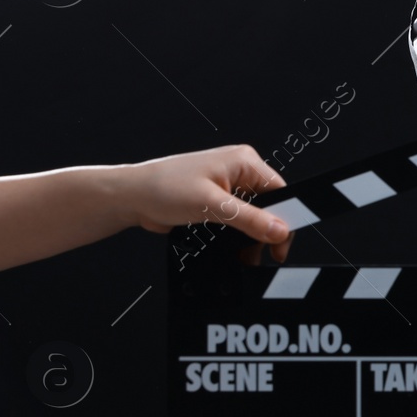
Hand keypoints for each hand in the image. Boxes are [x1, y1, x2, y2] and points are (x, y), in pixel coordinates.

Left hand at [123, 146, 293, 263]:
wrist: (130, 197)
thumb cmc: (162, 188)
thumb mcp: (212, 205)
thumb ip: (250, 219)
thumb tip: (279, 230)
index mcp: (244, 161)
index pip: (280, 192)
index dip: (285, 219)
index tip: (281, 245)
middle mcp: (238, 171)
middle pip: (269, 206)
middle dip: (265, 232)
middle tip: (261, 254)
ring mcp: (227, 186)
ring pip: (254, 216)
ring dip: (250, 237)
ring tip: (244, 255)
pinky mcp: (216, 201)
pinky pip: (238, 220)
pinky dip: (238, 236)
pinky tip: (232, 247)